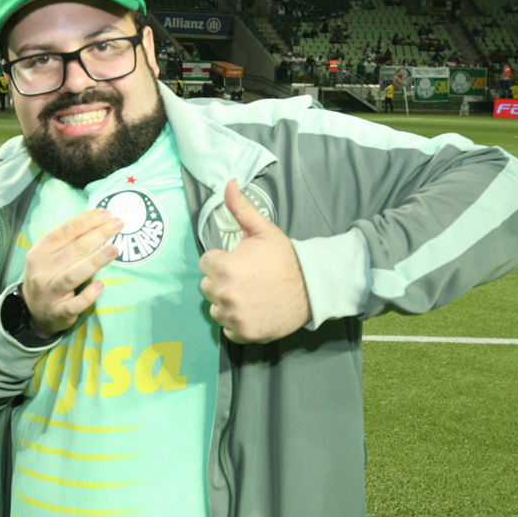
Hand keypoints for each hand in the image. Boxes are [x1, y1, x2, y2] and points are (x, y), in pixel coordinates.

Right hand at [22, 209, 121, 334]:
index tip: (106, 213)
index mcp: (39, 252)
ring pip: (73, 275)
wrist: (33, 312)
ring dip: (94, 261)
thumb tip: (99, 221)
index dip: (85, 221)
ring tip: (114, 250)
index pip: (63, 232)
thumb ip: (67, 242)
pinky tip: (101, 285)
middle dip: (98, 235)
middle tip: (119, 224)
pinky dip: (88, 295)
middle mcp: (42, 271)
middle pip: (73, 250)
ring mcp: (49, 292)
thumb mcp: (49, 257)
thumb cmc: (48, 277)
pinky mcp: (58, 312)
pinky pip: (74, 304)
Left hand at [199, 180, 310, 343]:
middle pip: (207, 286)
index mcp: (225, 268)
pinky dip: (236, 322)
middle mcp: (225, 294)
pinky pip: (227, 328)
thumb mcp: (262, 230)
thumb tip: (227, 182)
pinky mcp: (243, 333)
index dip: (221, 260)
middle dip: (222, 281)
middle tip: (245, 278)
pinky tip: (252, 311)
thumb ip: (240, 208)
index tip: (238, 262)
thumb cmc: (285, 258)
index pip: (206, 263)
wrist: (311, 288)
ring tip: (248, 295)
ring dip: (227, 303)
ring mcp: (234, 317)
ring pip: (215, 309)